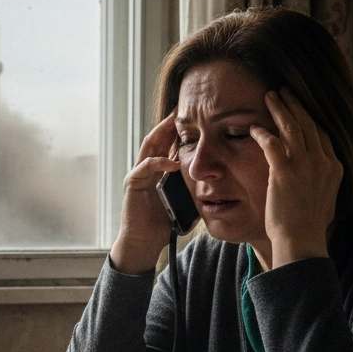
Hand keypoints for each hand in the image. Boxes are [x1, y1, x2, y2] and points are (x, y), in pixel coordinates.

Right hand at [109, 112, 180, 274]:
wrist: (145, 242)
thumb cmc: (164, 223)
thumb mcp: (185, 201)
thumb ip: (196, 188)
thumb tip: (220, 183)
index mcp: (159, 170)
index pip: (168, 143)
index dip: (179, 130)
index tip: (194, 117)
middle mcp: (146, 168)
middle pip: (157, 138)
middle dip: (169, 124)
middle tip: (183, 110)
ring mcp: (137, 173)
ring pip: (149, 146)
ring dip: (162, 134)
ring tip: (176, 123)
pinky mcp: (132, 183)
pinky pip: (146, 167)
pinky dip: (159, 162)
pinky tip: (173, 162)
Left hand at [250, 88, 342, 267]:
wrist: (302, 240)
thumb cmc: (310, 227)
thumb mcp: (327, 200)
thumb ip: (323, 183)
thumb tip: (319, 179)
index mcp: (334, 168)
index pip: (323, 135)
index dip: (311, 119)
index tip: (301, 109)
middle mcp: (322, 161)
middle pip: (309, 124)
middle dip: (295, 105)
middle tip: (285, 92)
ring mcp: (304, 164)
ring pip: (291, 126)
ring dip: (280, 108)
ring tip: (270, 96)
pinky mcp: (284, 170)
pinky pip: (271, 142)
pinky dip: (262, 132)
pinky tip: (255, 127)